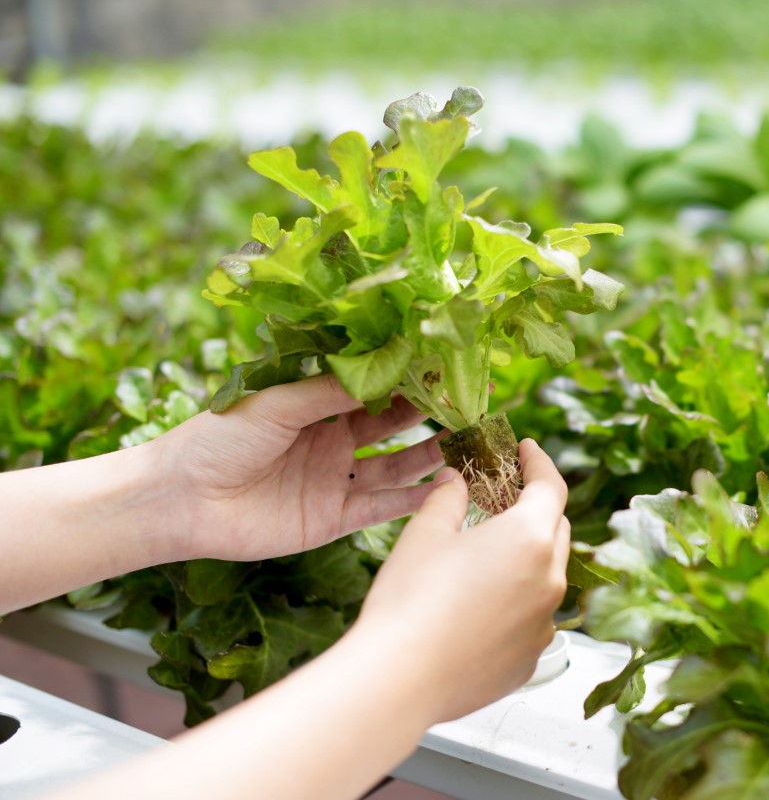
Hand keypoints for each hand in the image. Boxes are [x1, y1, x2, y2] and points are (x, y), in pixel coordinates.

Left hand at [153, 375, 444, 560]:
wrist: (179, 500)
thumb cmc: (216, 439)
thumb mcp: (276, 403)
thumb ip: (330, 390)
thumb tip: (385, 366)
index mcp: (315, 408)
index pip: (374, 390)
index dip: (409, 380)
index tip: (446, 366)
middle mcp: (331, 443)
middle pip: (393, 427)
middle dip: (430, 415)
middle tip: (471, 402)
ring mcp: (334, 482)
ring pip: (396, 467)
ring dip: (430, 455)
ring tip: (469, 442)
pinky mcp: (332, 520)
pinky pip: (381, 509)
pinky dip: (413, 501)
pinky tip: (446, 489)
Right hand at [352, 438, 570, 723]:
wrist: (400, 679)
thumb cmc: (410, 600)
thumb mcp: (425, 533)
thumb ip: (447, 498)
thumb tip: (454, 480)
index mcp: (530, 538)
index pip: (551, 486)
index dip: (540, 462)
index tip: (527, 450)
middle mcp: (550, 580)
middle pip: (556, 531)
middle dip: (534, 510)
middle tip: (503, 499)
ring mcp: (543, 624)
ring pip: (546, 578)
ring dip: (526, 561)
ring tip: (486, 557)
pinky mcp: (529, 660)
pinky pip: (532, 620)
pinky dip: (516, 605)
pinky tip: (479, 608)